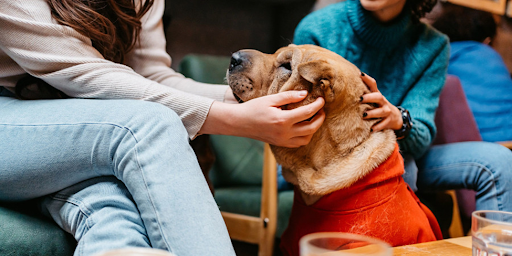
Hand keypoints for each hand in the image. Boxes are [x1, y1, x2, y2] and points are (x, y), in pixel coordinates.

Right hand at [203, 90, 325, 147]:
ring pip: (306, 138)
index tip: (322, 99)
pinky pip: (298, 143)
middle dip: (320, 118)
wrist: (239, 123)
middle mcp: (285, 133)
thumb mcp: (270, 99)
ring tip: (314, 118)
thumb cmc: (253, 108)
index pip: (307, 113)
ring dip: (314, 129)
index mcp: (283, 120)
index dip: (318, 105)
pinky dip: (305, 136)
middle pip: (311, 128)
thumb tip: (305, 94)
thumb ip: (289, 97)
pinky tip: (304, 127)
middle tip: (322, 110)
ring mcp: (282, 141)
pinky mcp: (280, 144)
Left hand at [360, 73, 402, 131]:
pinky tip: (371, 129)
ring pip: (381, 111)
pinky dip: (377, 127)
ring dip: (372, 113)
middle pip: (378, 97)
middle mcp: (382, 102)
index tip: (360, 74)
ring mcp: (386, 111)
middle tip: (360, 99)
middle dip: (369, 97)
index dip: (367, 79)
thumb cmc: (378, 106)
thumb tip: (347, 85)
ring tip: (364, 115)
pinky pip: (383, 124)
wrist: (396, 118)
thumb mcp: (373, 99)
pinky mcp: (388, 121)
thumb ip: (364, 93)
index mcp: (377, 95)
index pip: (373, 84)